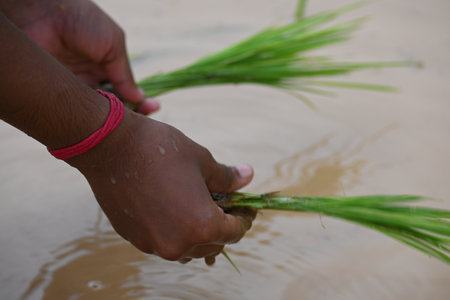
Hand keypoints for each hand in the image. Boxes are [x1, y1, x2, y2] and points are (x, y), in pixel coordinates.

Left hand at [1, 0, 157, 113]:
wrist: (43, 14)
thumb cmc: (82, 22)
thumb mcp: (113, 43)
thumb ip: (125, 73)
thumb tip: (140, 97)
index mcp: (106, 64)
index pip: (127, 89)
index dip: (141, 100)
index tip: (155, 107)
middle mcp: (92, 78)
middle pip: (115, 103)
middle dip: (132, 113)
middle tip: (144, 120)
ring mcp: (75, 87)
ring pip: (99, 111)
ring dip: (115, 118)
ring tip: (128, 120)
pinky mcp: (59, 95)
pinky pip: (79, 111)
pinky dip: (93, 118)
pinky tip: (106, 120)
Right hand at [68, 109, 254, 261]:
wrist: (109, 147)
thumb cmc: (159, 150)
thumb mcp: (201, 160)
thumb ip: (227, 177)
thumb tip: (248, 177)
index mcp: (202, 226)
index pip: (235, 233)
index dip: (244, 218)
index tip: (245, 206)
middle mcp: (179, 244)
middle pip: (213, 245)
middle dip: (222, 226)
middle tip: (223, 204)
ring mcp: (154, 245)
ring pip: (188, 248)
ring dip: (197, 232)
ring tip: (197, 207)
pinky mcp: (135, 240)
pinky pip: (164, 243)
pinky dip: (175, 231)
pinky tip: (172, 209)